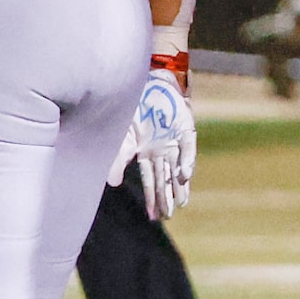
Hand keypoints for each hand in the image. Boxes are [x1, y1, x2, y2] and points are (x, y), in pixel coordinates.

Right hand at [108, 65, 197, 218]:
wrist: (147, 82)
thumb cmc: (133, 107)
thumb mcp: (121, 137)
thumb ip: (117, 160)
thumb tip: (112, 184)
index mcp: (146, 152)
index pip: (150, 180)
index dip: (152, 198)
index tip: (155, 216)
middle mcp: (162, 150)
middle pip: (164, 178)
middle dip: (166, 197)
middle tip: (168, 215)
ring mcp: (174, 140)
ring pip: (178, 167)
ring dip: (179, 185)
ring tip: (181, 204)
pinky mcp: (185, 128)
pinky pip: (187, 147)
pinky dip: (187, 160)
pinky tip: (184, 175)